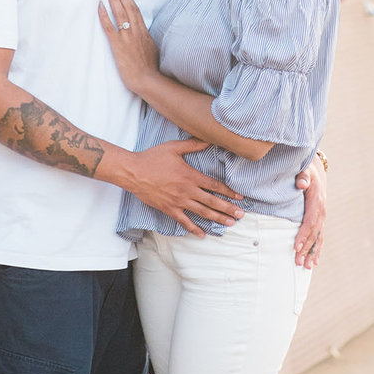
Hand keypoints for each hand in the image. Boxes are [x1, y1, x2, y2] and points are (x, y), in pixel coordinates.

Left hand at [97, 0, 157, 90]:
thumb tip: (144, 36)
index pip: (136, 9)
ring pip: (120, 12)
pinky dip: (104, 15)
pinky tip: (99, 6)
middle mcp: (136, 31)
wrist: (149, 80)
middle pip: (128, 6)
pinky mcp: (118, 45)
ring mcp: (127, 37)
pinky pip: (110, 27)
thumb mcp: (152, 50)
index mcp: (144, 32)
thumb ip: (146, 40)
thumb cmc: (151, 69)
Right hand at [115, 137, 241, 236]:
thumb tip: (210, 139)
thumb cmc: (152, 158)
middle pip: (212, 202)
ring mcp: (178, 202)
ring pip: (202, 213)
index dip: (229, 192)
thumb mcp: (174, 147)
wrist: (132, 172)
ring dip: (217, 218)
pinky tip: (203, 234)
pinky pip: (184, 221)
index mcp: (191, 176)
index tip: (240, 197)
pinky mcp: (168, 209)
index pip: (215, 186)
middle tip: (241, 214)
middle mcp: (187, 191)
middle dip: (228, 208)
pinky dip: (194, 229)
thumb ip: (193, 144)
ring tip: (230, 223)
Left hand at [292, 157, 326, 268]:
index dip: (303, 235)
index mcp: (317, 201)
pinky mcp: (319, 220)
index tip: (295, 247)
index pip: (309, 221)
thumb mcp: (304, 169)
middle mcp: (321, 211)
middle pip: (314, 233)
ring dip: (312, 252)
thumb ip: (303, 176)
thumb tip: (301, 184)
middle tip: (298, 262)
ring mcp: (322, 217)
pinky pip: (320, 237)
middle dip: (306, 249)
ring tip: (307, 267)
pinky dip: (317, 250)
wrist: (316, 171)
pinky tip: (315, 261)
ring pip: (318, 238)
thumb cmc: (306, 170)